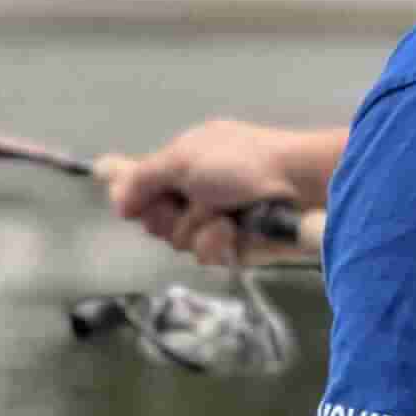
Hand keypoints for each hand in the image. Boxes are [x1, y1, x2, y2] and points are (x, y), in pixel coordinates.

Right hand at [100, 121, 342, 269]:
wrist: (300, 185)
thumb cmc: (242, 162)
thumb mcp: (183, 159)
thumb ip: (142, 177)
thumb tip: (115, 197)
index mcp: (183, 162)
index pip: (141, 183)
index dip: (130, 195)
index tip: (129, 202)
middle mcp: (195, 191)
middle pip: (154, 219)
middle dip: (168, 214)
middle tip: (188, 200)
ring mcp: (213, 220)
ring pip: (178, 241)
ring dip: (197, 228)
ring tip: (223, 214)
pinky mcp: (232, 246)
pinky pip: (205, 255)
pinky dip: (216, 243)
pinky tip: (233, 232)